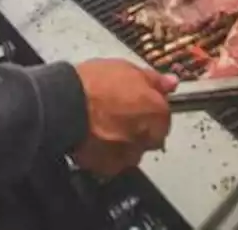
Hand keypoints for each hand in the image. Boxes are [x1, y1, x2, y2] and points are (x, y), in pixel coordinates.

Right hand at [71, 60, 176, 177]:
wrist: (65, 103)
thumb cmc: (94, 84)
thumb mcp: (128, 69)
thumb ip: (154, 80)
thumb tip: (172, 82)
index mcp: (157, 113)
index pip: (164, 117)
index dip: (148, 109)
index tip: (136, 103)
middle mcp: (146, 137)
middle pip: (149, 136)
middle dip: (139, 128)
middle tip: (117, 113)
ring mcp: (127, 154)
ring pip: (131, 151)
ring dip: (123, 142)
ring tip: (103, 125)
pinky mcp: (107, 167)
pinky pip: (112, 162)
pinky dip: (106, 153)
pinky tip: (94, 137)